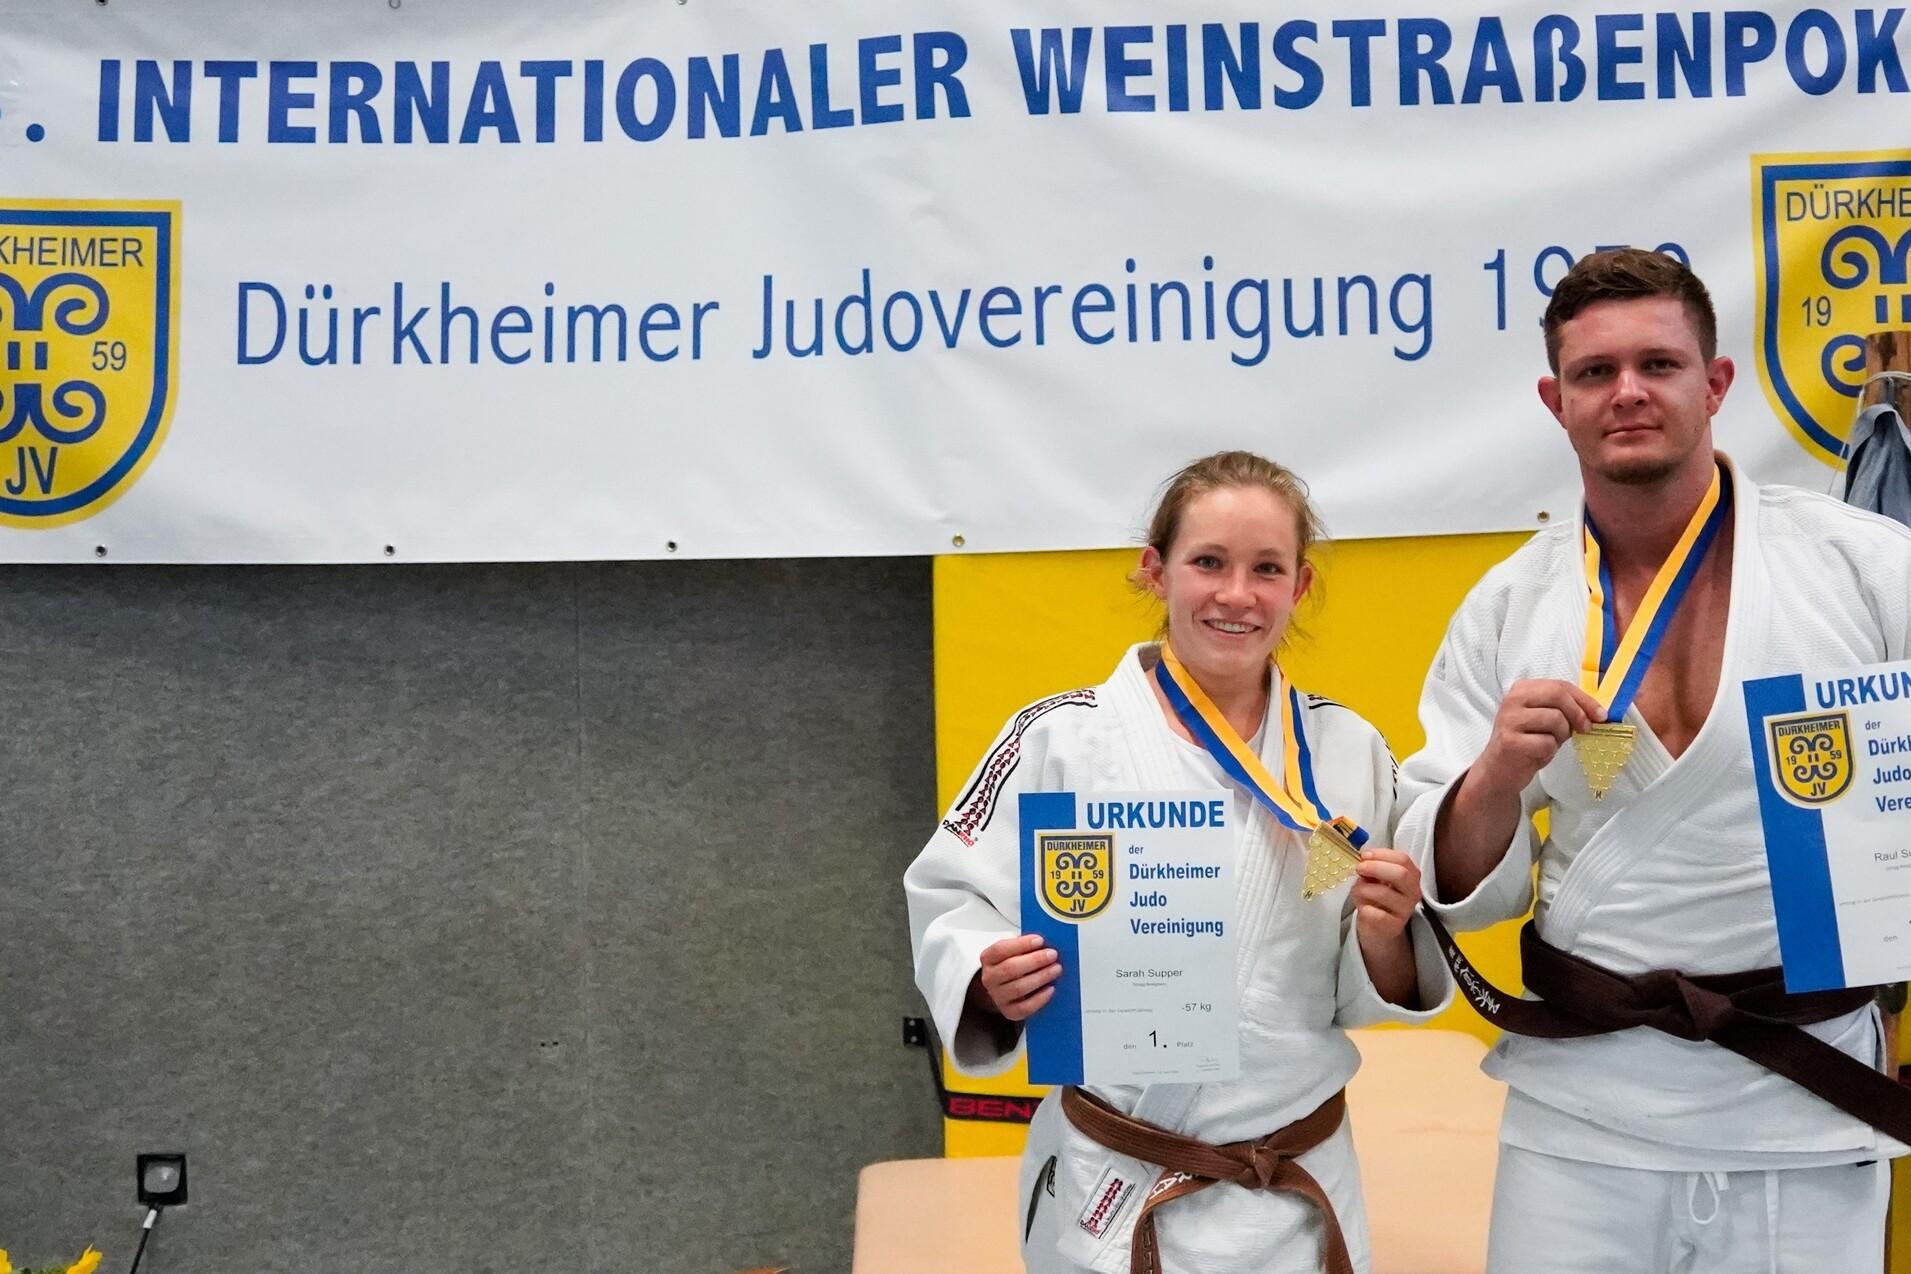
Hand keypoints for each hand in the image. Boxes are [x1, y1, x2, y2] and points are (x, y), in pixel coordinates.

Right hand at [970, 934, 1061, 1020]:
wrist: (1005, 988)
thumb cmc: (1014, 964)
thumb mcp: (1015, 950)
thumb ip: (1026, 946)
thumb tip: (1046, 942)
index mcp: (988, 958)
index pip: (1001, 949)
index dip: (1021, 944)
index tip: (1040, 940)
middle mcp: (989, 978)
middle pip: (1010, 968)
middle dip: (1034, 960)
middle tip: (1052, 955)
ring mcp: (998, 996)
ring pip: (1018, 988)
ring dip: (1040, 977)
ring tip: (1056, 969)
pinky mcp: (1009, 1012)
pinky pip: (1024, 1008)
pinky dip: (1040, 998)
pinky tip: (1051, 989)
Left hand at [1351, 847, 1421, 942]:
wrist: (1379, 928)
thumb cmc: (1377, 899)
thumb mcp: (1377, 879)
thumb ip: (1373, 866)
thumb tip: (1364, 858)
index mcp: (1411, 876)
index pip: (1403, 859)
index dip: (1382, 854)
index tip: (1365, 855)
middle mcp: (1413, 892)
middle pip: (1400, 874)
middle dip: (1376, 867)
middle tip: (1359, 868)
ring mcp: (1405, 910)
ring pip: (1384, 893)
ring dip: (1363, 888)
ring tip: (1358, 891)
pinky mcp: (1393, 926)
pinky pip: (1374, 913)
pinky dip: (1363, 907)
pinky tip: (1363, 908)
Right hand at [1471, 678, 1605, 803]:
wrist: (1499, 769)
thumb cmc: (1526, 742)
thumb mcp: (1544, 720)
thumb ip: (1564, 710)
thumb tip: (1597, 713)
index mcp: (1522, 689)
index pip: (1560, 685)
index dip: (1585, 699)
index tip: (1600, 714)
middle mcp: (1513, 700)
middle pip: (1557, 695)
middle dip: (1578, 713)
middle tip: (1585, 728)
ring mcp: (1510, 720)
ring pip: (1555, 719)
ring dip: (1561, 736)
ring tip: (1550, 743)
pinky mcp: (1511, 742)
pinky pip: (1547, 743)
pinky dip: (1549, 751)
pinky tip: (1538, 754)